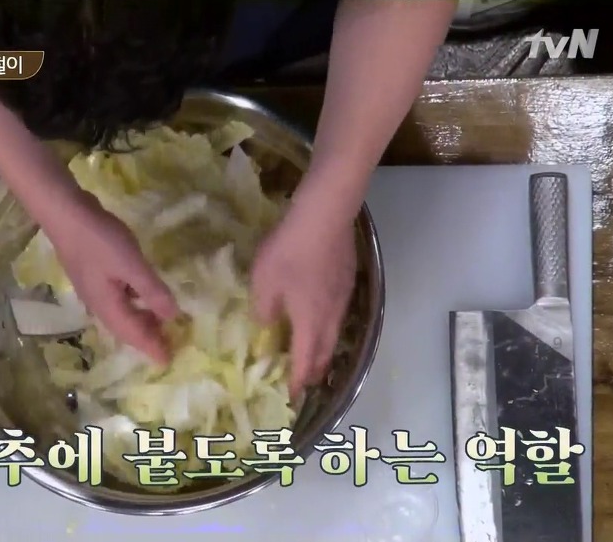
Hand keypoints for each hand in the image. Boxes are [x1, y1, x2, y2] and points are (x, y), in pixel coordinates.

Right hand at [44, 192, 179, 361]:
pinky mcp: (94, 273)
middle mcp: (99, 303)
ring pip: (121, 313)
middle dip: (146, 337)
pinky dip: (134, 301)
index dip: (151, 347)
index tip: (168, 361)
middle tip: (169, 343)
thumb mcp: (131, 265)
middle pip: (125, 328)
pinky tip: (143, 293)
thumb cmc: (99, 240)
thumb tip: (173, 316)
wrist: (65, 213)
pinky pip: (118, 298)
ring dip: (140, 319)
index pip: (133, 335)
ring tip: (161, 321)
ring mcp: (94, 288)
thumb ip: (152, 291)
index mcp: (107, 307)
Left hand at [251, 203, 356, 395]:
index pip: (304, 361)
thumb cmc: (289, 252)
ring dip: (324, 350)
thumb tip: (266, 324)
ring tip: (315, 356)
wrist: (325, 216)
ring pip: (335, 334)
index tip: (292, 396)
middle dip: (314, 371)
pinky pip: (339, 314)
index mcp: (309, 322)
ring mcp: (343, 298)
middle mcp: (331, 316)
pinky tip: (324, 318)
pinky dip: (330, 327)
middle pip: (324, 352)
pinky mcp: (348, 280)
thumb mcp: (263, 282)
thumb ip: (264, 309)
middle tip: (306, 382)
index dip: (297, 380)